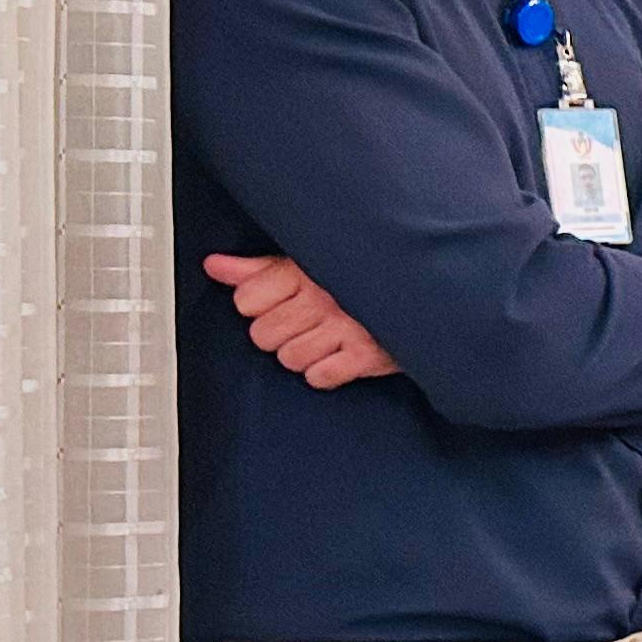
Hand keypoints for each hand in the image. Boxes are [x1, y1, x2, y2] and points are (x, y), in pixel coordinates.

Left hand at [201, 252, 400, 388]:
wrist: (427, 298)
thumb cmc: (362, 282)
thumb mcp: (308, 265)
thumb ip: (257, 269)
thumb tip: (213, 266)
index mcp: (308, 271)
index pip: (247, 299)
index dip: (260, 304)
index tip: (284, 300)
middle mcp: (325, 298)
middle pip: (263, 335)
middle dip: (282, 332)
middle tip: (309, 321)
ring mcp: (347, 328)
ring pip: (289, 358)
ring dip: (306, 353)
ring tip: (328, 337)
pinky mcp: (366, 356)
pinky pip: (319, 376)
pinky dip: (329, 371)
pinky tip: (342, 354)